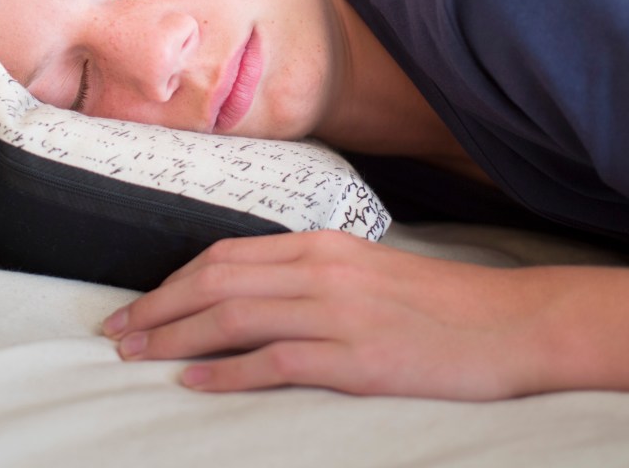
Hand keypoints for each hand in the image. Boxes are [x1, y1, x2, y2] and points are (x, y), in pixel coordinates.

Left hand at [101, 230, 543, 399]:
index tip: (138, 306)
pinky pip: (276, 361)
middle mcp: (321, 271)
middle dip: (157, 308)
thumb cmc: (439, 304)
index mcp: (321, 245)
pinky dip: (228, 371)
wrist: (512, 324)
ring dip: (175, 337)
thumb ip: (311, 275)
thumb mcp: (366, 271)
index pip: (224, 257)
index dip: (172, 282)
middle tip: (116, 334)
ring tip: (137, 356)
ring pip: (233, 317)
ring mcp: (338, 314)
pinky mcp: (358, 358)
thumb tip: (251, 294)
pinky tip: (194, 382)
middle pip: (216, 283)